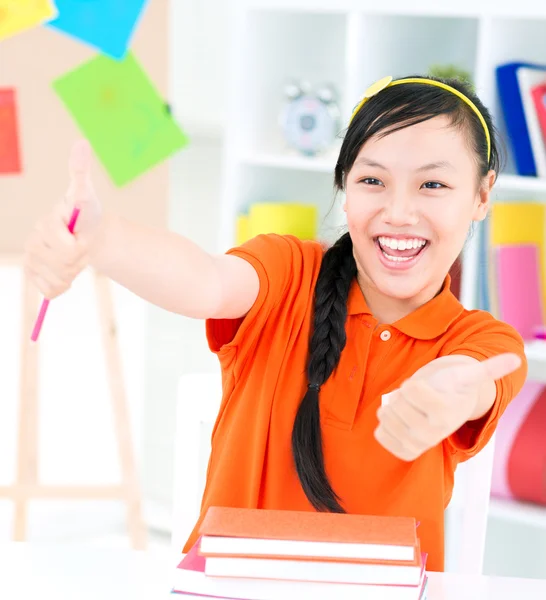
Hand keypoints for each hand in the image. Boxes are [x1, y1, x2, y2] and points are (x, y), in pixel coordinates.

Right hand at [24, 140, 102, 298]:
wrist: (87, 236)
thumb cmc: (87, 215)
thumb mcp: (87, 194)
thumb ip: (80, 172)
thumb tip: (81, 142)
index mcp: (44, 224)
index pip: (69, 249)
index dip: (82, 244)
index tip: (81, 233)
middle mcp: (32, 242)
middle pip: (65, 267)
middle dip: (80, 259)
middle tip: (80, 245)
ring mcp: (31, 260)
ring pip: (59, 281)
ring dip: (73, 273)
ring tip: (74, 257)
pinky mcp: (33, 276)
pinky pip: (50, 293)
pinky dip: (63, 287)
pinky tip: (65, 272)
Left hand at [374, 353, 521, 460]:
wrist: (448, 409)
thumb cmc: (453, 387)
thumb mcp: (467, 374)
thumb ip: (489, 368)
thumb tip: (515, 359)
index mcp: (445, 414)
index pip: (410, 389)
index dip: (414, 384)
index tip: (426, 388)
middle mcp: (432, 434)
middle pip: (396, 404)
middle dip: (402, 394)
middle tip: (416, 398)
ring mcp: (417, 444)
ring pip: (385, 417)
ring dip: (390, 407)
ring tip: (407, 407)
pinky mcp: (405, 451)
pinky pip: (380, 435)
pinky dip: (383, 425)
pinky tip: (396, 420)